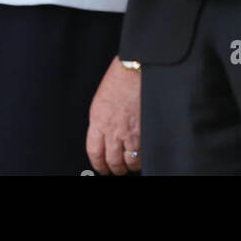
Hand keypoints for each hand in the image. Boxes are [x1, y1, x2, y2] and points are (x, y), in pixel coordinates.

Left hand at [87, 56, 139, 174]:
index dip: (99, 164)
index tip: (102, 168)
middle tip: (117, 169)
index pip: (94, 152)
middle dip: (115, 169)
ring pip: (129, 162)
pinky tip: (142, 156)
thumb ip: (101, 122)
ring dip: (130, 166)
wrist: (135, 70)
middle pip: (112, 162)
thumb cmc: (118, 82)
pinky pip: (144, 154)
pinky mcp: (145, 132)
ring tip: (131, 164)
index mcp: (98, 121)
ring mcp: (130, 133)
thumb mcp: (100, 102)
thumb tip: (103, 139)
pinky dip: (142, 159)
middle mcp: (113, 130)